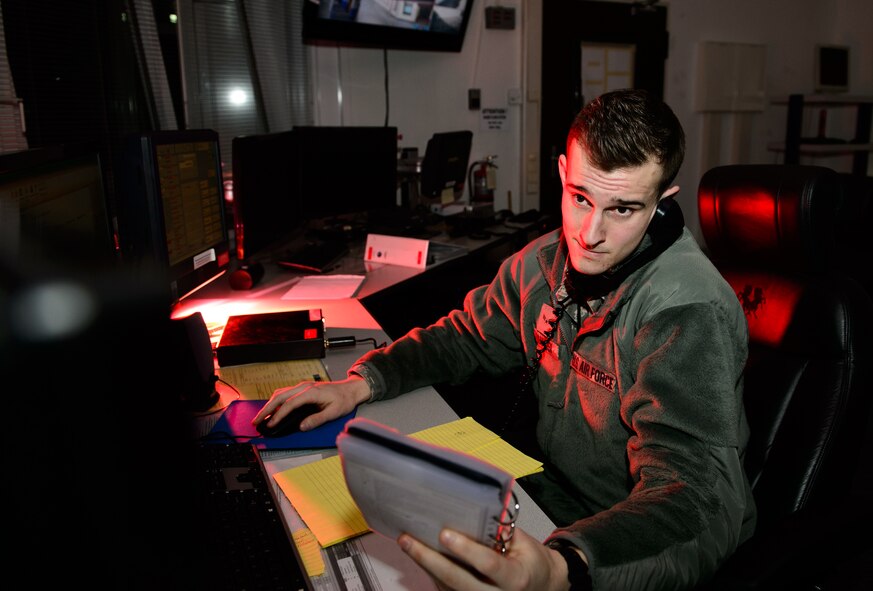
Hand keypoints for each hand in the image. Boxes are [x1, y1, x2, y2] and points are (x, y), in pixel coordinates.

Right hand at [251, 376, 370, 430]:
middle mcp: (304, 387)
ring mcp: (302, 386)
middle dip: (266, 409)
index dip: (278, 415)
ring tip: (261, 417)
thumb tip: (302, 426)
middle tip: (256, 421)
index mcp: (311, 392)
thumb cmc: (343, 400)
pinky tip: (272, 409)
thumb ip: (317, 419)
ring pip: (280, 393)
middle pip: (280, 397)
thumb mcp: (334, 412)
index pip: (290, 404)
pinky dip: (276, 401)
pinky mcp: (302, 388)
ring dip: (269, 405)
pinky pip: (285, 393)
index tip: (270, 424)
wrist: (350, 389)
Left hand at [398, 527, 569, 590]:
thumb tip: (470, 515)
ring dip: (425, 565)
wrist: (543, 588)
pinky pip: (447, 590)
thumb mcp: (524, 543)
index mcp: (515, 578)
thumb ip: (500, 533)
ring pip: (448, 587)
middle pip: (457, 580)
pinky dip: (432, 572)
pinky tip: (420, 555)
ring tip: (408, 543)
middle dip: (429, 559)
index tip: (444, 533)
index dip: (465, 549)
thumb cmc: (532, 563)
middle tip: (408, 540)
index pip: (487, 563)